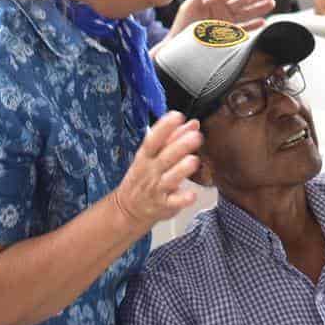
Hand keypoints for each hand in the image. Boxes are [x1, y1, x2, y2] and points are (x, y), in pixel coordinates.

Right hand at [111, 112, 202, 232]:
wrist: (128, 209)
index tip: (177, 116)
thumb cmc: (144, 177)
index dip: (164, 127)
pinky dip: (182, 199)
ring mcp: (156, 189)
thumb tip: (193, 123)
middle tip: (196, 136)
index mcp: (145, 156)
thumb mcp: (152, 156)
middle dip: (180, 146)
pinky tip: (192, 195)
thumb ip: (173, 139)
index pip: (152, 140)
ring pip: (169, 179)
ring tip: (194, 160)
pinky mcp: (164, 205)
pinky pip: (173, 202)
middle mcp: (150, 171)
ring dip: (182, 169)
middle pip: (164, 157)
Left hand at [170, 0, 274, 33]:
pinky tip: (263, 22)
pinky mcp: (228, 35)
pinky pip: (244, 29)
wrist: (179, 50)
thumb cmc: (181, 28)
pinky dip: (253, 26)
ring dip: (258, 9)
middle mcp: (221, 11)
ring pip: (246, 13)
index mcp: (212, 1)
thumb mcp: (188, 9)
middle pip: (241, 1)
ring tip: (271, 4)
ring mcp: (226, 23)